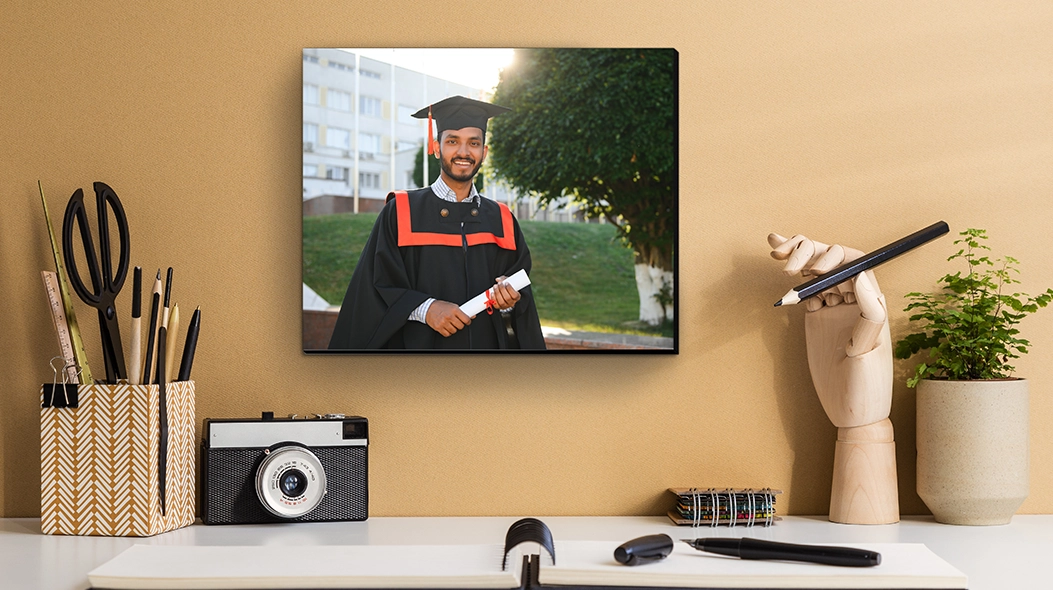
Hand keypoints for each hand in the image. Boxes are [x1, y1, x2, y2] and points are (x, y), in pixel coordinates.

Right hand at [425, 301, 471, 336]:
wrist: (428, 308)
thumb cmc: (440, 306)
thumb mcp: (452, 306)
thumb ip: (461, 311)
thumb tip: (472, 316)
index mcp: (454, 310)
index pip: (466, 319)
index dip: (468, 321)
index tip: (467, 321)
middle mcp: (449, 316)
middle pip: (461, 326)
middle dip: (460, 325)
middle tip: (457, 322)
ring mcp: (443, 322)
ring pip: (454, 331)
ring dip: (453, 328)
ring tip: (450, 324)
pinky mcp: (438, 327)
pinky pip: (447, 334)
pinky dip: (448, 332)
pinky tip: (446, 327)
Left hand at [490, 276, 520, 309]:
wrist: (504, 294)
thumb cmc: (507, 288)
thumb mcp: (508, 282)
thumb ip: (503, 279)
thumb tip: (498, 279)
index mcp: (516, 297)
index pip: (515, 295)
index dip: (510, 289)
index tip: (506, 283)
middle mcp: (511, 303)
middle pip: (507, 298)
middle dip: (502, 290)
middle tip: (499, 283)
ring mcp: (505, 306)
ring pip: (501, 302)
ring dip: (497, 293)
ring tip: (495, 286)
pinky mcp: (499, 307)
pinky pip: (496, 305)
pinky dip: (493, 299)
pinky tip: (492, 293)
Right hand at [767, 232, 892, 427]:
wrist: (849, 411)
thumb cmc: (867, 385)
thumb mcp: (868, 350)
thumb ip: (869, 313)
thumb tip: (862, 275)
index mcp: (871, 303)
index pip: (855, 265)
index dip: (834, 258)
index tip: (816, 270)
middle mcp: (854, 301)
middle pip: (833, 263)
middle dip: (810, 252)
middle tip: (786, 258)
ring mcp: (833, 308)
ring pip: (817, 273)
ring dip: (799, 257)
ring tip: (778, 250)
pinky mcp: (816, 318)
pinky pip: (805, 291)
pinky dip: (793, 277)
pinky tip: (781, 263)